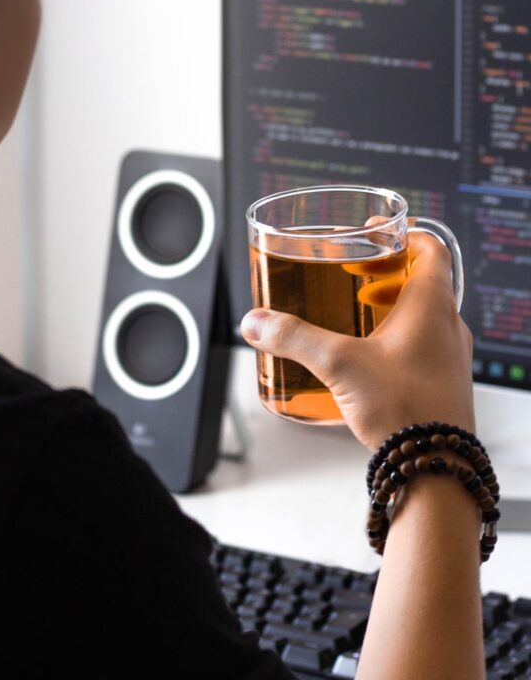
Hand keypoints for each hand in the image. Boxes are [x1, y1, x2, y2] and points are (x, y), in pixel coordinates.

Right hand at [240, 231, 474, 449]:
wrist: (436, 469)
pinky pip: (422, 349)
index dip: (403, 236)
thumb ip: (293, 338)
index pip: (430, 249)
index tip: (374, 237)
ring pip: (423, 317)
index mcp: (432, 305)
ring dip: (390, 309)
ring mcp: (449, 357)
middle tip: (354, 276)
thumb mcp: (339, 364)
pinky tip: (364, 362)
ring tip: (354, 318)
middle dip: (385, 275)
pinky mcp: (442, 385)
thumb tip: (257, 322)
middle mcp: (448, 326)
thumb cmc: (406, 411)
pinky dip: (395, 341)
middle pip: (422, 281)